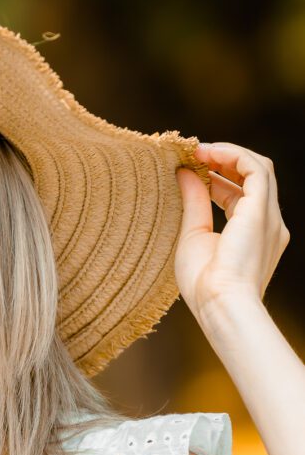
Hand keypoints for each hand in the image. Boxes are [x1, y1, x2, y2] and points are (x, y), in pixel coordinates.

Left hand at [175, 142, 289, 324]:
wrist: (219, 304)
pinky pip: (256, 170)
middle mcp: (267, 223)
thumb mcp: (193, 235)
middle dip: (224, 162)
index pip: (239, 195)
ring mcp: (268, 217)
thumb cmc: (203, 283)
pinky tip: (209, 153)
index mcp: (252, 234)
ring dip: (228, 154)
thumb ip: (194, 202)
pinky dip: (233, 156)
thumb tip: (185, 173)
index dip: (216, 178)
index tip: (191, 170)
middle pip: (253, 178)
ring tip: (199, 150)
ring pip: (258, 168)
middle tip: (194, 155)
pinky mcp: (262, 211)